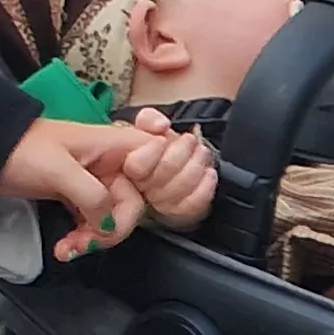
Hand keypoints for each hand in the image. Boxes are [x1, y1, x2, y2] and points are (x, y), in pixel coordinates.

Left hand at [0, 117, 163, 261]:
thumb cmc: (16, 147)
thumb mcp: (57, 169)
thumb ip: (92, 196)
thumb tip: (110, 222)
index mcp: (113, 143)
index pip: (160, 162)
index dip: (159, 186)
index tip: (129, 207)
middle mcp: (110, 161)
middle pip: (136, 202)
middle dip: (112, 227)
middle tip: (88, 240)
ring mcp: (94, 179)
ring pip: (114, 217)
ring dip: (95, 238)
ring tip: (70, 247)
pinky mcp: (78, 195)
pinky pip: (95, 222)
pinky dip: (84, 238)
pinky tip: (67, 246)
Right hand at [119, 109, 217, 228]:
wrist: (170, 171)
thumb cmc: (155, 149)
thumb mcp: (147, 127)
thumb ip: (149, 119)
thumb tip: (160, 125)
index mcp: (124, 167)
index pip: (136, 166)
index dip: (152, 151)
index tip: (162, 139)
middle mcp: (138, 190)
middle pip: (161, 177)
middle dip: (180, 154)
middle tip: (189, 140)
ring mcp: (158, 205)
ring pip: (180, 189)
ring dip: (196, 166)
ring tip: (201, 152)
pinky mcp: (178, 215)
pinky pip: (193, 204)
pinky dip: (205, 187)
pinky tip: (209, 173)